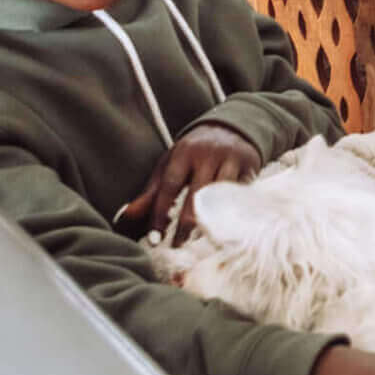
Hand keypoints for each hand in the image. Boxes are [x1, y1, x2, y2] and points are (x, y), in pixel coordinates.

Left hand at [116, 123, 259, 242]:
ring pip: (220, 196)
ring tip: (199, 242)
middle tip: (177, 247)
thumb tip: (124, 217)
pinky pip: (240, 194)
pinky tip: (222, 227)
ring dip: (209, 221)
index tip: (154, 239)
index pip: (169, 186)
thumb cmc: (193, 154)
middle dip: (184, 225)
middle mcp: (208, 153)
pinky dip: (230, 212)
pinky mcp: (251, 166)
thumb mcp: (170, 165)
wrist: (231, 127)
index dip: (160, 214)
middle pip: (196, 195)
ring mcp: (232, 159)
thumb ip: (150, 192)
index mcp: (184, 152)